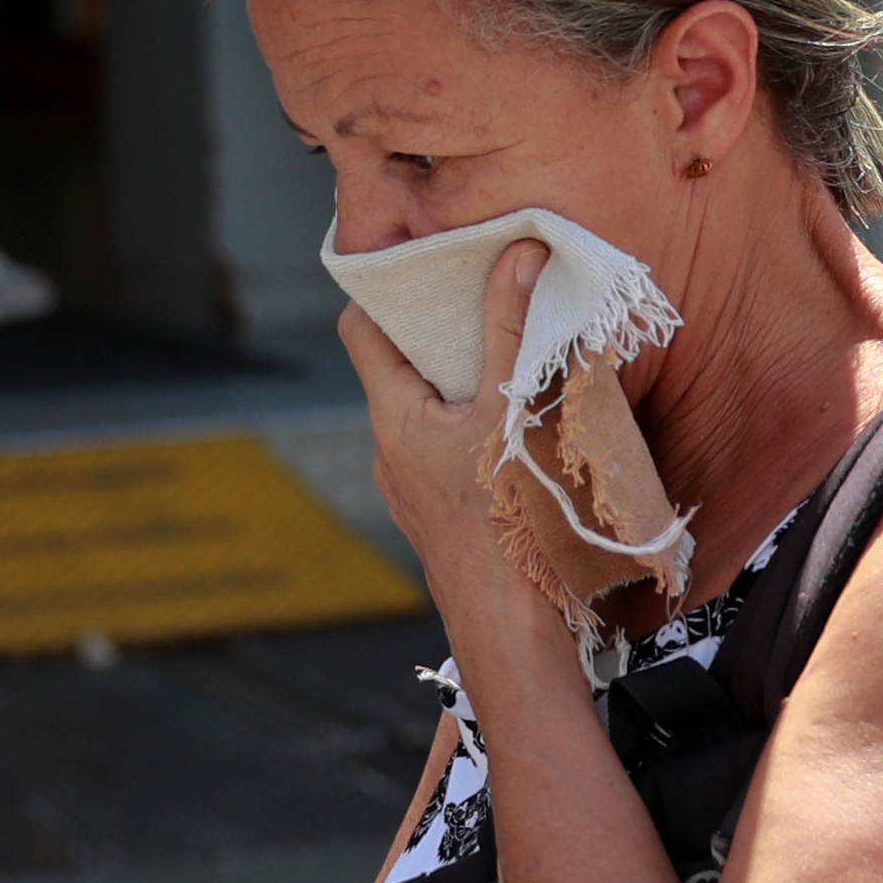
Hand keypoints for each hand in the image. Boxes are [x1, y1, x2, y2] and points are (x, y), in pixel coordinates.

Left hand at [334, 236, 549, 648]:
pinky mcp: (441, 522)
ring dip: (463, 390)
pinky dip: (473, 435)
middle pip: (400, 371)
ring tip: (514, 363)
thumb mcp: (512, 411)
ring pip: (428, 419)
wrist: (512, 628)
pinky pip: (446, 459)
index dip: (384, 291)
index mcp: (393, 418)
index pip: (361, 330)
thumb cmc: (507, 520)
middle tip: (487, 301)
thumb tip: (520, 254)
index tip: (424, 263)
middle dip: (440, 336)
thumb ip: (513, 331)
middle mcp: (389, 454)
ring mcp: (411, 493)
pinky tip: (520, 436)